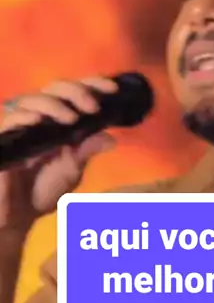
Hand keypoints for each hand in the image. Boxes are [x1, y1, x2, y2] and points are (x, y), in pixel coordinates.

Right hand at [0, 76, 117, 244]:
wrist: (14, 217)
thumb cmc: (40, 191)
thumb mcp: (70, 171)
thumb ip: (86, 151)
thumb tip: (111, 139)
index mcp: (56, 119)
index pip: (73, 91)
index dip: (92, 84)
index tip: (112, 90)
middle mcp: (36, 116)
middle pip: (54, 88)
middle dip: (76, 91)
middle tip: (93, 106)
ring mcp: (16, 125)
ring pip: (31, 99)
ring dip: (54, 104)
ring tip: (71, 117)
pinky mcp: (0, 137)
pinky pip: (8, 119)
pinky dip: (23, 116)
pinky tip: (38, 119)